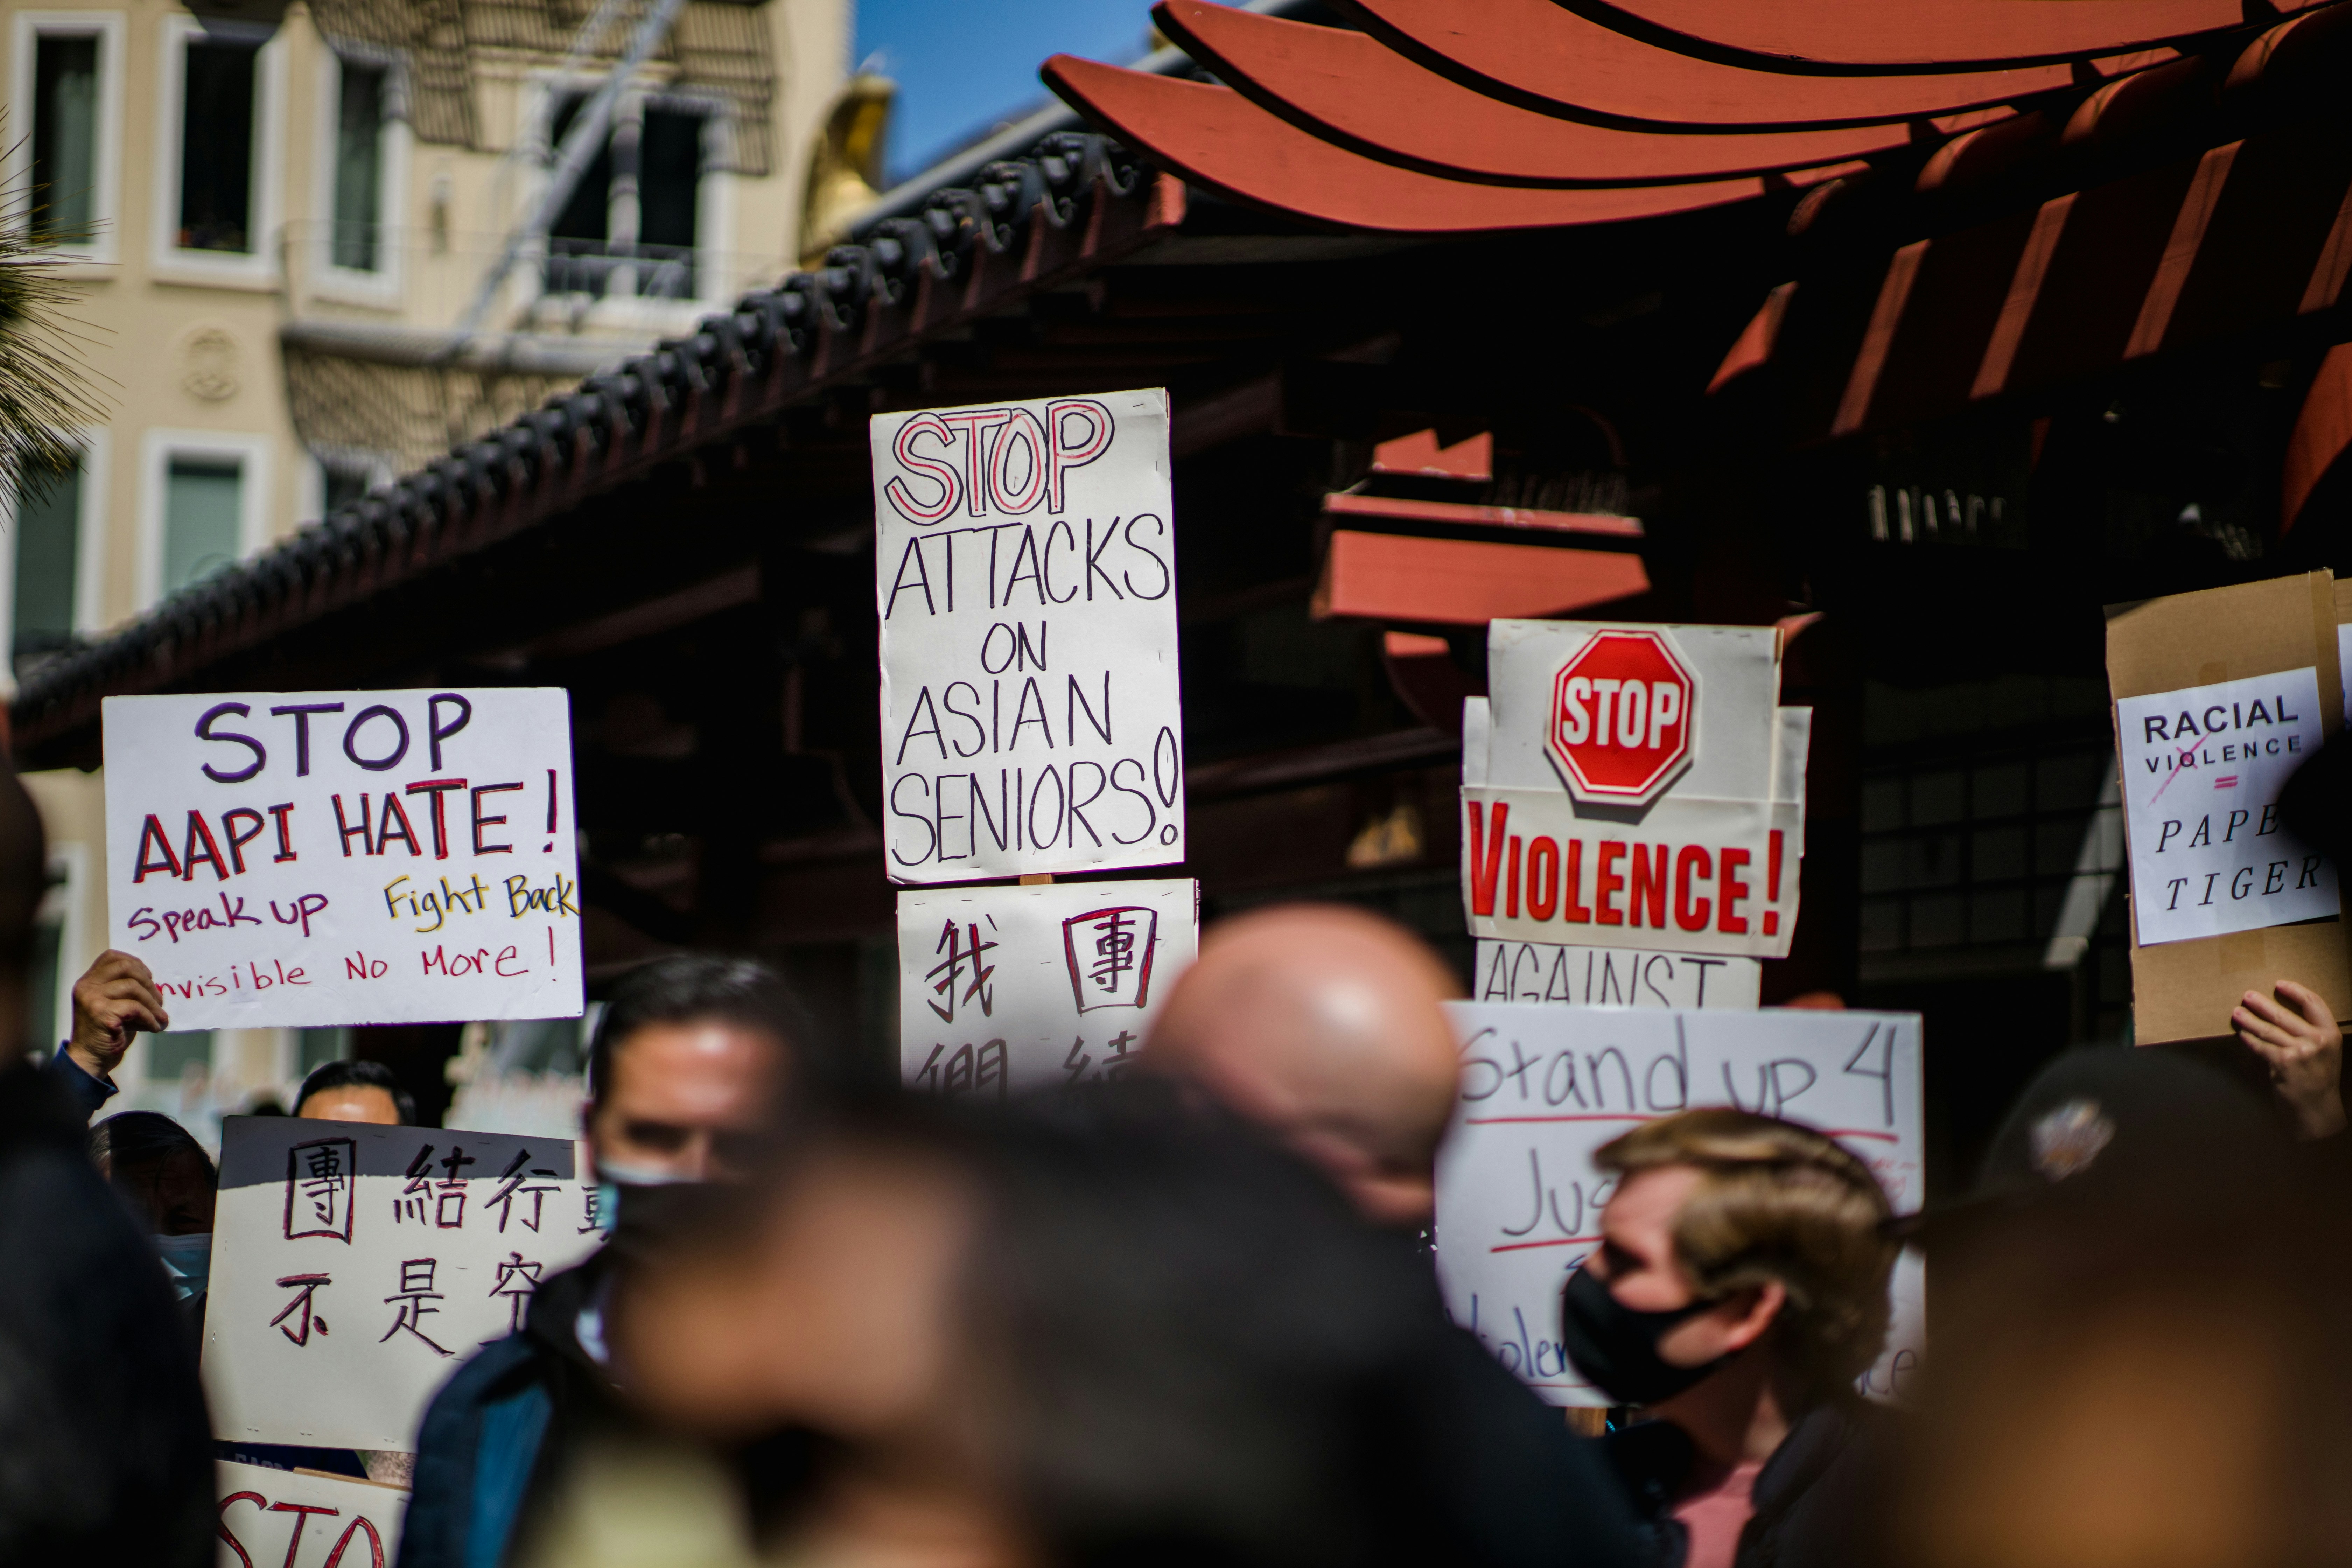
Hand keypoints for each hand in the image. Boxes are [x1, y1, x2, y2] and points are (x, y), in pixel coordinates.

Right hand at [67, 950, 167, 1083]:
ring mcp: (92, 999)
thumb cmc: (109, 1031)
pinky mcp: (101, 1014)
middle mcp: (87, 986)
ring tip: (161, 1016)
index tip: (150, 977)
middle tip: (160, 1000)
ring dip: (153, 1003)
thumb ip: (129, 990)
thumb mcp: (116, 1004)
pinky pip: (135, 1008)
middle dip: (149, 982)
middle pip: (126, 967)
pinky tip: (155, 1027)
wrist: (91, 1058)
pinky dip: (150, 1017)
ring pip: (133, 987)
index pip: (111, 956)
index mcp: (89, 981)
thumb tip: (159, 983)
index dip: (136, 962)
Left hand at [2233, 979, 2344, 1139]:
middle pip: (2284, 1015)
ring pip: (2268, 1029)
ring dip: (2249, 1020)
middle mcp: (2317, 1040)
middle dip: (2262, 1004)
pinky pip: (2260, 1046)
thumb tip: (2284, 1013)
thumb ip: (2313, 1032)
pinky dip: (2249, 1039)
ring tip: (2236, 1012)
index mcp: (2330, 1034)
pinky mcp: (2283, 1063)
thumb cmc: (2319, 1078)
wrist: (2317, 1108)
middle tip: (2247, 995)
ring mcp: (2300, 1051)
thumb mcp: (2326, 1052)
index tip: (2278, 984)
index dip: (2295, 990)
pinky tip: (2241, 1034)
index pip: (2313, 1002)